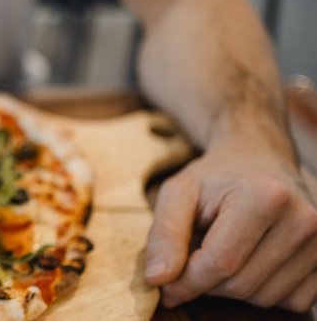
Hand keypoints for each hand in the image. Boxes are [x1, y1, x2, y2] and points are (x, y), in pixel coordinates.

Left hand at [145, 138, 316, 312]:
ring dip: (233, 287)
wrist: (258, 158)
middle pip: (242, 284)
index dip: (186, 282)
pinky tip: (250, 261)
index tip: (165, 285)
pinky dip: (263, 291)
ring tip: (224, 252)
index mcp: (264, 197)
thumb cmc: (214, 177)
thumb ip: (164, 233)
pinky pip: (292, 301)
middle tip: (194, 259)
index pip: (220, 264)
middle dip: (207, 282)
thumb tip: (158, 278)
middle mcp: (302, 219)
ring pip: (265, 297)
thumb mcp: (178, 193)